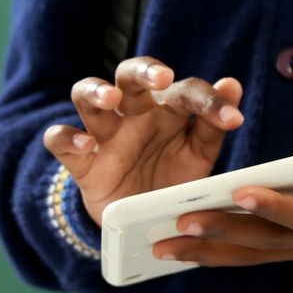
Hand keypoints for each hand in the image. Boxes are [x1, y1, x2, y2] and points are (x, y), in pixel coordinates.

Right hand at [42, 56, 244, 224]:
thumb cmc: (174, 178)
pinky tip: (86, 143)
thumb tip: (233, 84)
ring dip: (96, 91)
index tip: (233, 120)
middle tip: (163, 78)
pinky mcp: (81, 161)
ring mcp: (104, 133)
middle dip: (144, 71)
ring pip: (85, 94)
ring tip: (112, 98)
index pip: (186, 91)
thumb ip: (213, 124)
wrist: (143, 221)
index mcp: (167, 109)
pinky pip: (59, 140)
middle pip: (129, 74)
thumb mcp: (198, 155)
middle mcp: (133, 113)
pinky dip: (66, 137)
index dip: (210, 101)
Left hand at [153, 148, 292, 277]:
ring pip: (251, 253)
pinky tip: (189, 252)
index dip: (273, 205)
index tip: (240, 192)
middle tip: (176, 225)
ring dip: (207, 251)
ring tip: (164, 247)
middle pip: (263, 239)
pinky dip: (221, 254)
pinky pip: (255, 255)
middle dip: (219, 232)